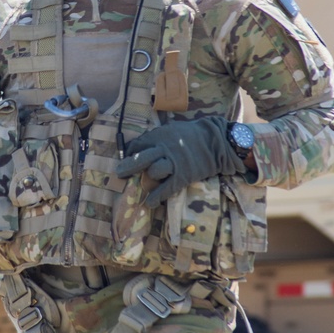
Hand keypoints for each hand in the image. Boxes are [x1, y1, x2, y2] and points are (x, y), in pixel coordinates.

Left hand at [115, 116, 246, 206]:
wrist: (215, 141)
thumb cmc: (191, 135)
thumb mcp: (170, 130)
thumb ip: (155, 138)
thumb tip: (137, 147)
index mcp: (160, 136)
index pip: (138, 145)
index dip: (130, 152)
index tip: (126, 158)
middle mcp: (164, 149)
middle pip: (141, 158)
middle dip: (128, 166)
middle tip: (119, 173)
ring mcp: (174, 163)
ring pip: (153, 172)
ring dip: (147, 179)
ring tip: (141, 185)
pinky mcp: (182, 177)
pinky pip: (166, 188)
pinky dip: (156, 196)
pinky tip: (149, 202)